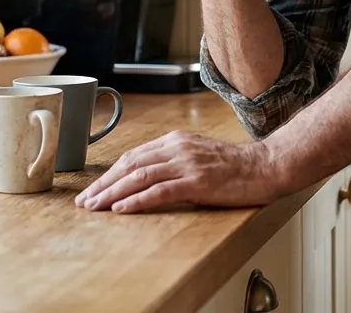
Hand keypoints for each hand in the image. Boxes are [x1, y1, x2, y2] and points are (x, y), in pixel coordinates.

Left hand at [74, 131, 289, 212]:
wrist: (265, 167)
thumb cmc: (234, 166)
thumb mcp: (198, 156)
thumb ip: (173, 162)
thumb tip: (146, 178)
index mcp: (176, 141)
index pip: (133, 156)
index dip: (109, 174)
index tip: (93, 189)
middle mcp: (178, 148)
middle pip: (130, 165)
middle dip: (103, 184)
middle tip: (85, 201)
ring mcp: (187, 164)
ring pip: (139, 177)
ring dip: (112, 193)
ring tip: (95, 206)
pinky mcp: (197, 182)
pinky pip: (159, 191)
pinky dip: (136, 200)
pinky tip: (121, 208)